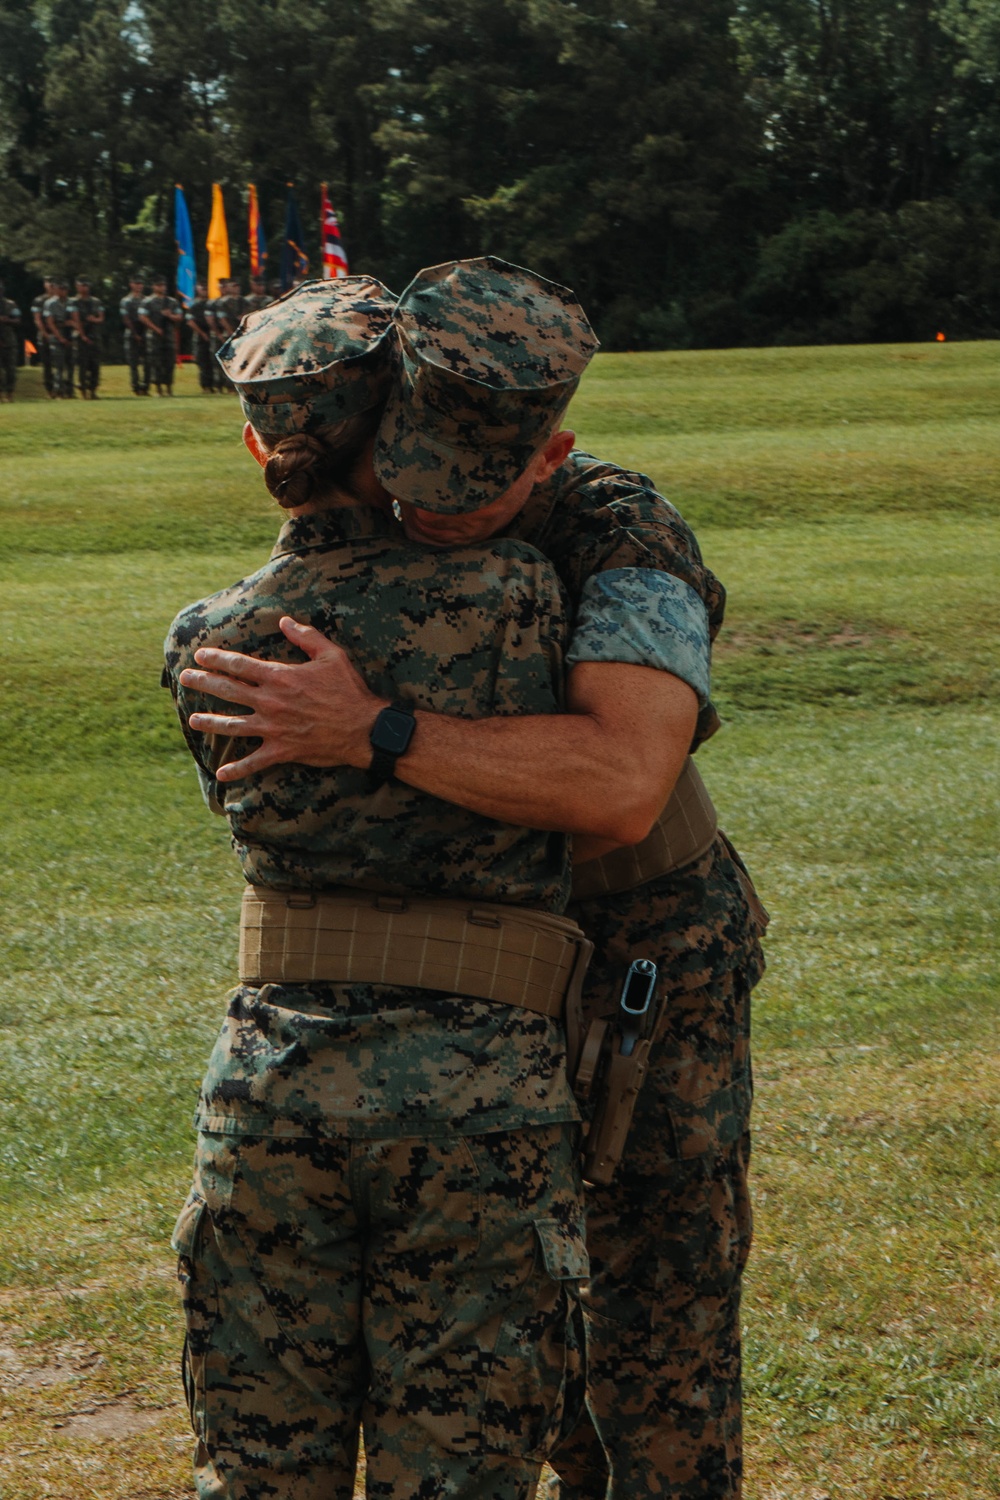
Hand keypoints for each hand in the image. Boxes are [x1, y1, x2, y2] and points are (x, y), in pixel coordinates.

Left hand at [179, 617, 386, 782]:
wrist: (363, 729)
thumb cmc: (349, 690)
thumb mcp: (332, 656)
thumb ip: (306, 637)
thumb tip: (284, 621)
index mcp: (280, 677)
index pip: (239, 665)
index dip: (217, 659)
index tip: (200, 655)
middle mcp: (271, 702)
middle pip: (228, 690)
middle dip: (203, 683)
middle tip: (185, 678)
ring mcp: (273, 728)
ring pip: (233, 725)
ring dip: (210, 722)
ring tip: (194, 720)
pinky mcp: (281, 750)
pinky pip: (254, 762)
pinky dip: (237, 769)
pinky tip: (220, 774)